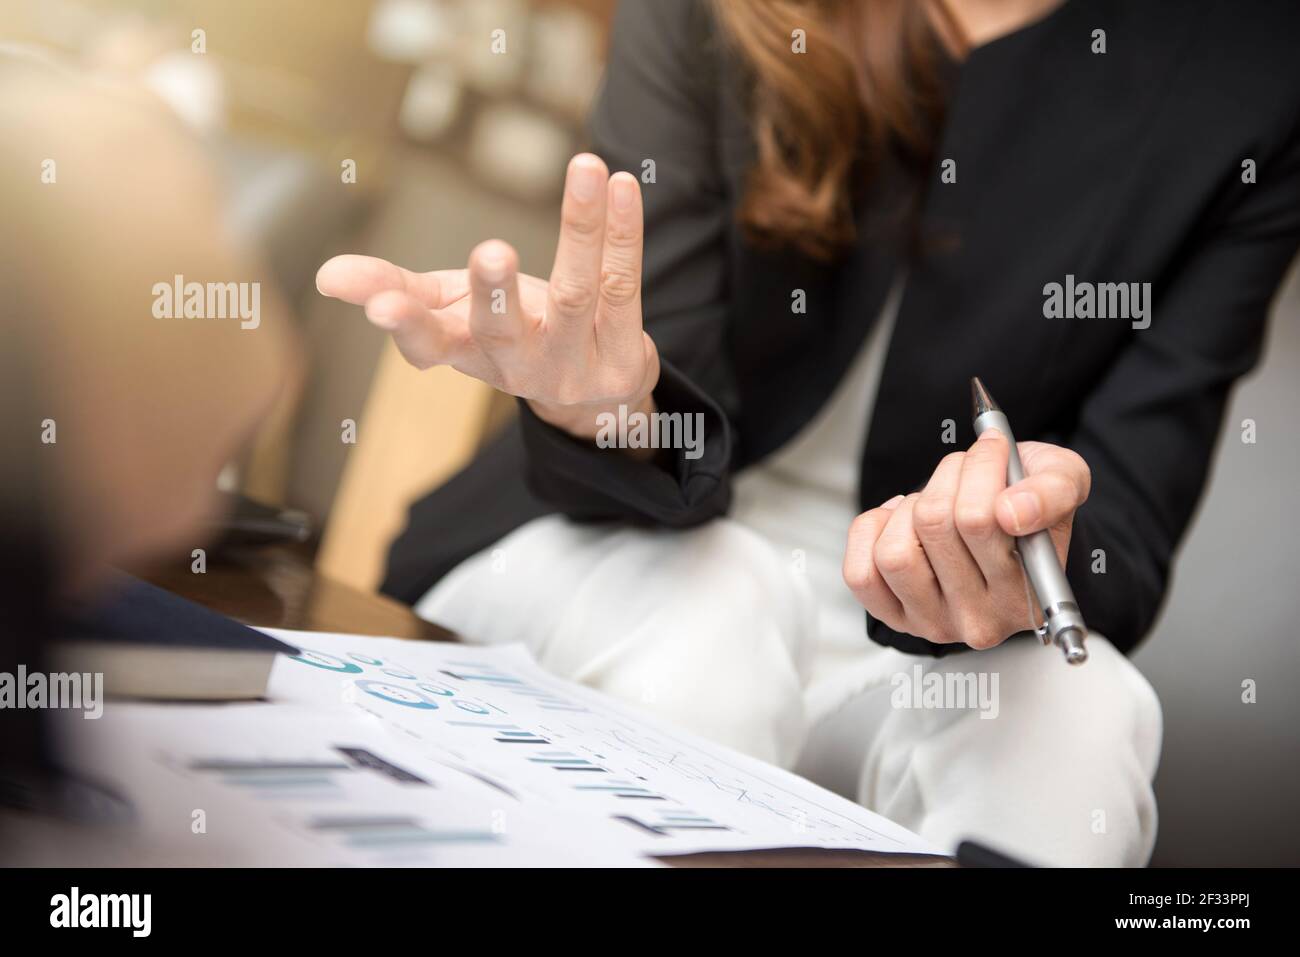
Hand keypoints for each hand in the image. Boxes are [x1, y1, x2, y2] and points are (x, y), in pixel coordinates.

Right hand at [314, 153, 658, 440]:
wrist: (594, 398)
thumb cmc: (512, 336)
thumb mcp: (451, 316)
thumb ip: (394, 287)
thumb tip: (324, 274)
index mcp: (468, 354)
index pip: (430, 344)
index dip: (406, 326)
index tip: (380, 304)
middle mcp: (521, 366)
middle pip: (505, 330)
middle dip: (496, 292)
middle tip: (492, 251)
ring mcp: (577, 366)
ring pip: (578, 295)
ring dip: (582, 228)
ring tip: (584, 166)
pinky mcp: (626, 360)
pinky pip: (624, 286)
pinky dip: (623, 233)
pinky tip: (622, 187)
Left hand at [842, 432, 1090, 649]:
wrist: (1005, 527)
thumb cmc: (1028, 505)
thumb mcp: (1063, 482)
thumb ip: (1052, 491)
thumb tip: (1012, 511)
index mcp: (1029, 594)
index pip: (981, 519)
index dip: (980, 469)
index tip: (994, 447)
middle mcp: (982, 620)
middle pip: (935, 524)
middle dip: (948, 476)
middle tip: (965, 470)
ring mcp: (934, 622)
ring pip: (895, 551)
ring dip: (909, 509)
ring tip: (934, 502)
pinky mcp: (895, 616)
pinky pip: (861, 572)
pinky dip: (874, 533)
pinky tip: (901, 524)